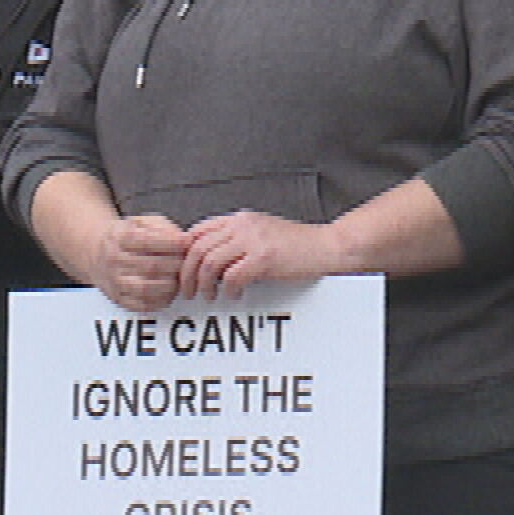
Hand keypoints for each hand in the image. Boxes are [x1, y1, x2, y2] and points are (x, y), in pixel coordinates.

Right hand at [93, 213, 192, 312]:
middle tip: (187, 262)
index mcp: (120, 237)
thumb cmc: (128, 236)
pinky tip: (169, 291)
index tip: (186, 242)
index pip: (147, 241)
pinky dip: (161, 301)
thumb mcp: (140, 222)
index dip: (171, 243)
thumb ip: (162, 226)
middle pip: (150, 267)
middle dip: (175, 265)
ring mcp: (115, 282)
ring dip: (170, 285)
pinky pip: (142, 305)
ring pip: (146, 289)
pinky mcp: (119, 299)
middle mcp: (114, 260)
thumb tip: (183, 240)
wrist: (97, 253)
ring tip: (179, 277)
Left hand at [178, 212, 347, 300]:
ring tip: (209, 296)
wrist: (328, 247)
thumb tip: (209, 259)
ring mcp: (254, 240)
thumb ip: (237, 238)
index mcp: (240, 218)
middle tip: (188, 291)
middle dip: (187, 274)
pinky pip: (232, 277)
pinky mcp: (265, 258)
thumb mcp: (262, 232)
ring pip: (210, 263)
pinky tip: (234, 295)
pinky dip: (229, 290)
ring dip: (204, 285)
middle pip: (197, 248)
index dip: (185, 254)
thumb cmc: (297, 245)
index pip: (197, 231)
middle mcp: (243, 225)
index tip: (185, 271)